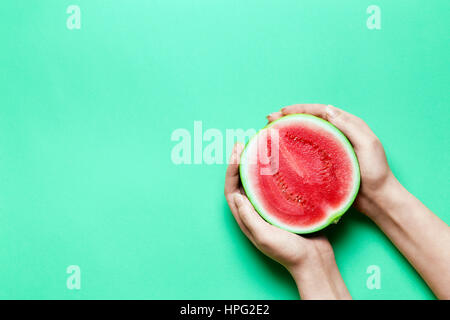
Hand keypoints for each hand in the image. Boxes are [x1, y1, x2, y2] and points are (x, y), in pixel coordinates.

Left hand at [225, 143, 350, 298]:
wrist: (315, 261)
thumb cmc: (289, 253)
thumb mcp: (265, 237)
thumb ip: (249, 218)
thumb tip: (236, 195)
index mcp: (246, 218)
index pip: (232, 189)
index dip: (231, 170)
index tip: (236, 150)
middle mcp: (256, 211)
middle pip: (243, 181)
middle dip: (241, 162)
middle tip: (246, 142)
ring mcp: (271, 208)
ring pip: (259, 181)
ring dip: (257, 164)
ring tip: (260, 146)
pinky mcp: (286, 205)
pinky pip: (277, 185)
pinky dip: (275, 172)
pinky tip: (281, 160)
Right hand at [267, 104, 392, 217]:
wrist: (378, 199)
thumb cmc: (376, 173)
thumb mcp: (368, 145)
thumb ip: (350, 126)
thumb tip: (327, 110)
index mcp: (348, 125)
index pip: (321, 111)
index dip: (300, 109)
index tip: (283, 111)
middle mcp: (337, 133)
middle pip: (310, 120)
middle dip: (289, 117)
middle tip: (270, 119)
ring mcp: (330, 148)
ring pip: (306, 133)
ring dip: (289, 129)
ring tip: (271, 130)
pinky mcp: (325, 163)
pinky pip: (307, 150)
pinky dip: (293, 146)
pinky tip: (282, 149)